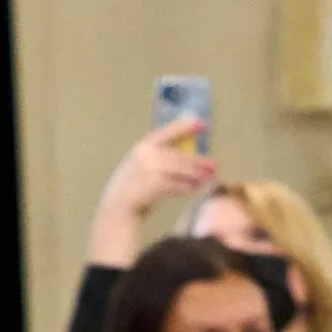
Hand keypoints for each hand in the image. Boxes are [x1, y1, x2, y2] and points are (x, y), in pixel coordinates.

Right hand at [88, 119, 215, 265]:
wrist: (117, 207)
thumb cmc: (132, 189)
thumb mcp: (141, 166)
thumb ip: (159, 159)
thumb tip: (189, 162)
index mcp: (142, 146)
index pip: (167, 132)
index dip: (185, 127)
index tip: (201, 123)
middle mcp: (145, 154)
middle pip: (179, 155)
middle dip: (199, 161)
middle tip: (215, 165)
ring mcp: (149, 168)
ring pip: (181, 170)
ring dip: (197, 175)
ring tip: (209, 178)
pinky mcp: (154, 184)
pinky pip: (177, 184)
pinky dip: (188, 187)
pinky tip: (196, 189)